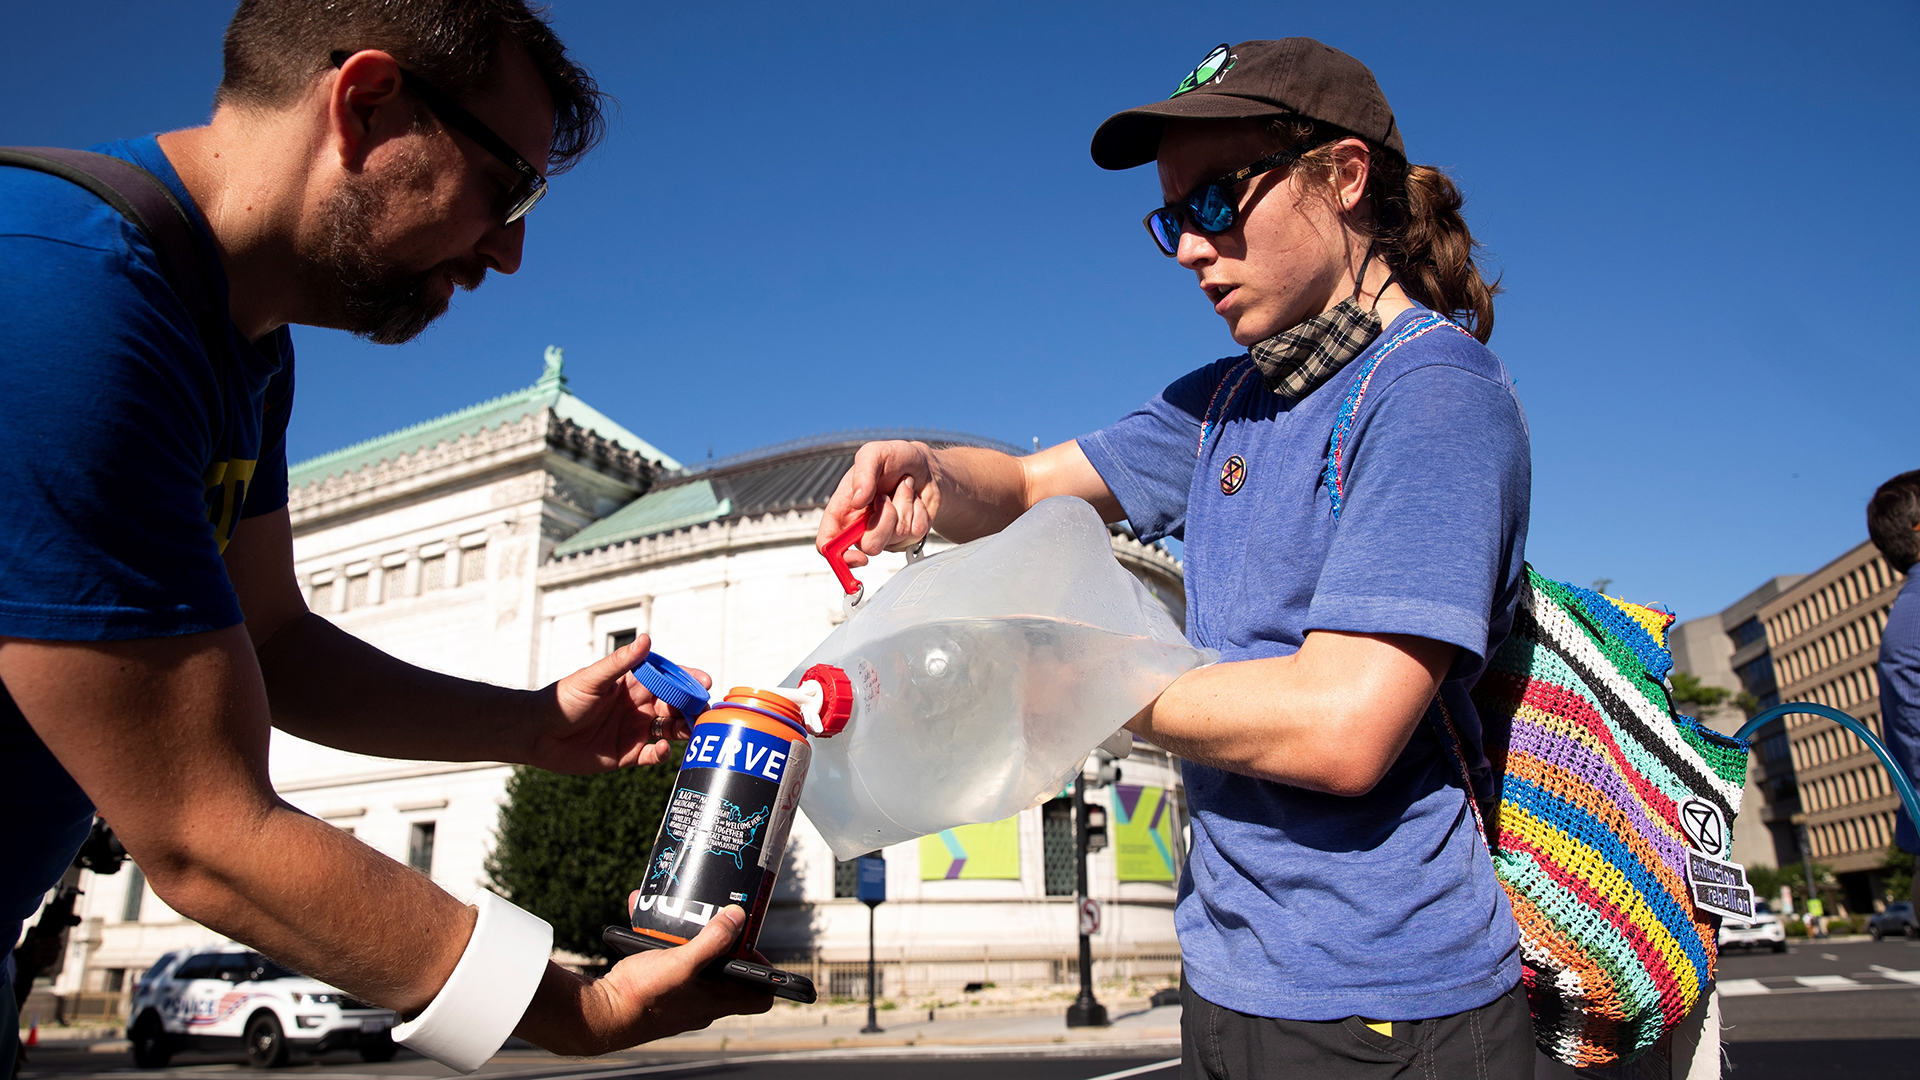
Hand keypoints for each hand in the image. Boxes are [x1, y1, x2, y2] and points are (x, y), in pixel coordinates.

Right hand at [519, 901, 770, 1054]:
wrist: (599, 1014)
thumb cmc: (642, 997)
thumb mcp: (682, 963)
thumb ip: (712, 940)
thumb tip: (739, 916)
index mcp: (716, 1001)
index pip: (760, 997)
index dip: (765, 974)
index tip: (754, 946)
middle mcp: (702, 1003)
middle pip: (728, 975)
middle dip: (724, 944)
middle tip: (718, 920)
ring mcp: (680, 997)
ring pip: (696, 965)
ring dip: (691, 940)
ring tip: (681, 917)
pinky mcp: (658, 989)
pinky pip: (668, 962)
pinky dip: (661, 942)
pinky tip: (646, 920)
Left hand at [522, 635, 708, 774]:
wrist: (537, 734)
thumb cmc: (561, 700)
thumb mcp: (592, 679)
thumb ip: (620, 663)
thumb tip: (645, 639)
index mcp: (632, 684)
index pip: (667, 679)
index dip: (687, 680)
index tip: (703, 682)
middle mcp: (637, 707)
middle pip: (675, 705)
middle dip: (692, 706)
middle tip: (704, 711)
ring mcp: (634, 731)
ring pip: (670, 729)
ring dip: (684, 729)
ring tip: (691, 730)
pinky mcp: (627, 755)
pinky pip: (653, 755)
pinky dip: (662, 754)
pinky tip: (662, 750)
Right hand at [818, 440, 937, 568]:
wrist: (924, 465)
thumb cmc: (894, 459)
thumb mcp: (873, 453)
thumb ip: (862, 473)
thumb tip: (857, 500)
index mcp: (843, 510)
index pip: (829, 544)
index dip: (839, 557)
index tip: (858, 556)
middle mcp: (862, 526)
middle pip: (869, 547)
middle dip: (885, 521)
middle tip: (885, 496)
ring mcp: (886, 534)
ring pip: (896, 537)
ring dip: (904, 505)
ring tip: (903, 488)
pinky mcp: (908, 536)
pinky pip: (915, 533)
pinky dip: (919, 511)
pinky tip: (914, 499)